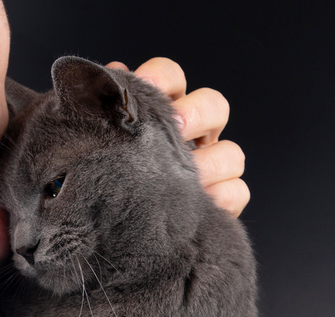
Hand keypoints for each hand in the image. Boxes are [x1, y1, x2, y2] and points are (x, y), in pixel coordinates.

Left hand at [107, 58, 248, 216]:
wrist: (110, 226)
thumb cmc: (104, 176)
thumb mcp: (97, 143)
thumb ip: (102, 112)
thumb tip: (111, 74)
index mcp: (160, 112)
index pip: (170, 77)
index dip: (162, 78)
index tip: (144, 88)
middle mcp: (191, 134)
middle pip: (213, 105)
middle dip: (196, 114)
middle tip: (175, 130)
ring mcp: (210, 167)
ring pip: (231, 152)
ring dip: (209, 163)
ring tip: (177, 179)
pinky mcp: (220, 200)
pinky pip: (237, 191)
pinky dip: (221, 195)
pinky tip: (193, 203)